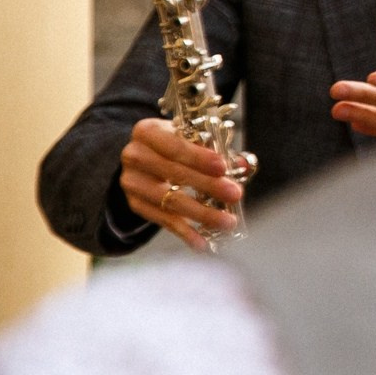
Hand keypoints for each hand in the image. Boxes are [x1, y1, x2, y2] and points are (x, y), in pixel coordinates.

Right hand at [118, 117, 243, 251]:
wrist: (142, 159)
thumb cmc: (174, 143)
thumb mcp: (190, 137)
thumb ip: (217, 149)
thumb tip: (243, 165)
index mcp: (148, 131)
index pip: (175, 146)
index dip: (199, 157)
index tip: (223, 167)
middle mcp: (135, 156)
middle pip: (174, 174)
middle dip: (208, 185)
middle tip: (235, 194)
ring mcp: (132, 183)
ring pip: (170, 201)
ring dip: (202, 214)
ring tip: (227, 222)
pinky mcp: (135, 205)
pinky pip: (163, 221)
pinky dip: (185, 232)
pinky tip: (203, 243)